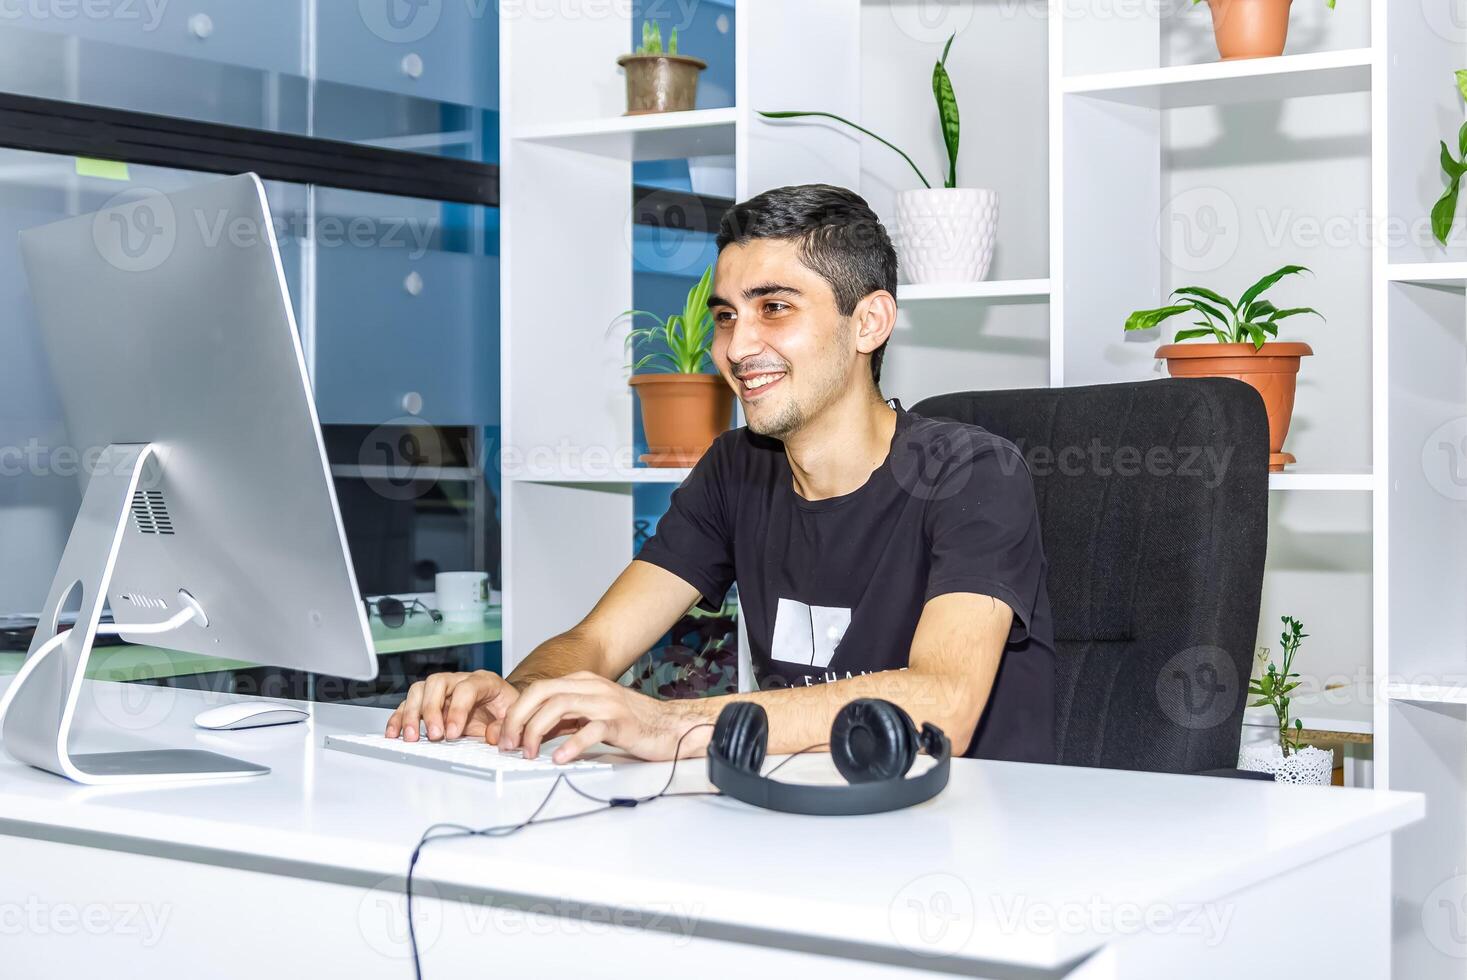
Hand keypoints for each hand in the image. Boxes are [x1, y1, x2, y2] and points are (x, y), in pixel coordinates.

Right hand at [385, 670, 519, 742]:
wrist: (503, 707)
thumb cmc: (507, 710)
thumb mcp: (514, 717)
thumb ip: (505, 726)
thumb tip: (491, 735)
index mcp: (484, 681)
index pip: (466, 688)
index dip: (458, 710)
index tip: (453, 733)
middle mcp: (460, 680)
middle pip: (437, 683)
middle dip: (432, 710)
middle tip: (434, 735)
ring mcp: (442, 690)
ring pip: (419, 690)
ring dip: (412, 714)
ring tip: (412, 737)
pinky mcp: (428, 701)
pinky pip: (408, 704)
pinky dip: (399, 718)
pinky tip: (395, 733)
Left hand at [498, 671, 706, 763]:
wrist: (673, 727)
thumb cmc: (634, 723)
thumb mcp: (593, 713)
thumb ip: (566, 718)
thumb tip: (533, 731)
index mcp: (583, 682)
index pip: (539, 689)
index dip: (516, 712)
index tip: (505, 736)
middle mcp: (593, 687)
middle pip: (543, 693)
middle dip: (518, 718)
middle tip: (509, 744)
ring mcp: (607, 703)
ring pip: (560, 707)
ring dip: (537, 731)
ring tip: (529, 754)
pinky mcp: (621, 722)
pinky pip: (591, 730)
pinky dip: (572, 744)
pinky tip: (560, 758)